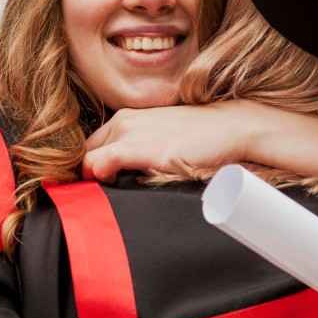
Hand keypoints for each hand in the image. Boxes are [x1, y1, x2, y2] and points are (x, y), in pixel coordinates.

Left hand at [82, 101, 317, 181]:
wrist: (233, 127)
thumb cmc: (203, 137)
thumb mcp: (165, 137)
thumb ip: (142, 150)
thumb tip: (126, 175)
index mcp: (128, 118)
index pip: (91, 146)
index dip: (89, 168)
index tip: (97, 187)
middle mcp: (124, 122)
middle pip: (84, 154)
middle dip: (86, 176)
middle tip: (99, 197)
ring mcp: (130, 134)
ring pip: (86, 160)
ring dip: (92, 181)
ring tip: (107, 199)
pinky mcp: (138, 149)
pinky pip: (99, 165)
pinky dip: (98, 179)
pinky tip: (115, 190)